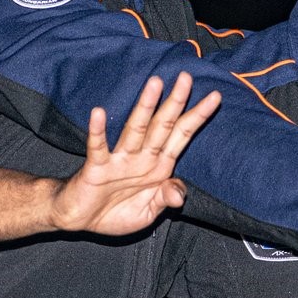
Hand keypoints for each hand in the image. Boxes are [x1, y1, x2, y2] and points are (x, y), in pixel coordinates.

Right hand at [50, 74, 220, 234]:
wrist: (81, 220)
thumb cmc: (115, 212)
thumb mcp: (148, 212)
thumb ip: (166, 198)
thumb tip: (179, 195)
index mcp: (158, 165)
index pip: (181, 135)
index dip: (197, 117)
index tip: (216, 97)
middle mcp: (141, 157)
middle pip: (162, 124)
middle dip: (175, 101)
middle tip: (186, 77)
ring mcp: (119, 160)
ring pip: (135, 128)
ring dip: (145, 107)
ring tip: (155, 84)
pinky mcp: (97, 167)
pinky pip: (98, 147)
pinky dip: (98, 131)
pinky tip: (99, 113)